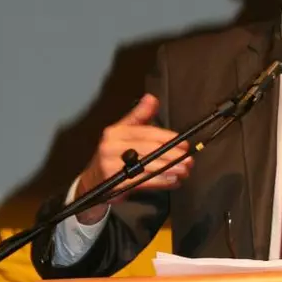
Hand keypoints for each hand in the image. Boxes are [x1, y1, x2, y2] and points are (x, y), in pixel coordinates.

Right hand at [75, 94, 192, 223]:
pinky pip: (142, 182)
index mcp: (115, 132)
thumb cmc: (114, 155)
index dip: (166, 138)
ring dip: (169, 170)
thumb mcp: (123, 132)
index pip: (145, 133)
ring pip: (146, 166)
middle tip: (188, 159)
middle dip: (171, 155)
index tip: (183, 144)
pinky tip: (172, 181)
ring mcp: (111, 166)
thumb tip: (151, 98)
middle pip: (147, 150)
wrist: (93, 181)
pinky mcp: (114, 183)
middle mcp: (111, 147)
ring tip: (184, 171)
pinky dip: (160, 182)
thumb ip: (139, 117)